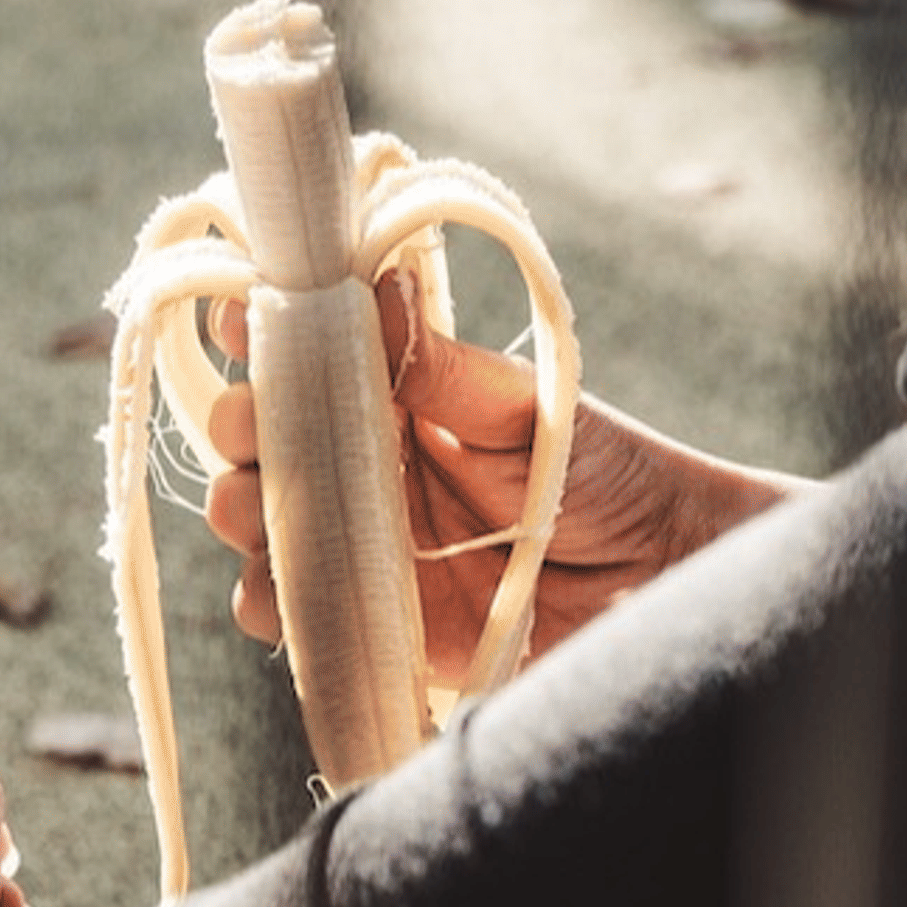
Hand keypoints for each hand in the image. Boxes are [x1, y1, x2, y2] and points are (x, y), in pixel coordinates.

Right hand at [200, 271, 805, 678]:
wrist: (666, 584)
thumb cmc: (610, 476)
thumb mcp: (528, 410)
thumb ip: (444, 367)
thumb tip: (376, 282)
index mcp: (398, 399)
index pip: (306, 357)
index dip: (262, 332)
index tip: (240, 314)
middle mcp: (367, 468)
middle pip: (267, 443)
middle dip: (240, 432)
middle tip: (247, 430)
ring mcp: (364, 546)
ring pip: (266, 525)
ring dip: (242, 515)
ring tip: (252, 511)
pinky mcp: (374, 623)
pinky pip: (297, 614)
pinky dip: (271, 604)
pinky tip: (275, 592)